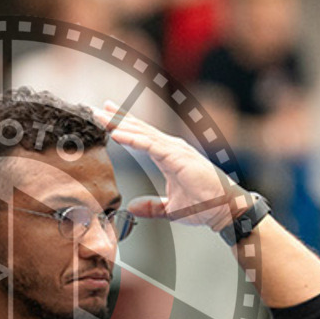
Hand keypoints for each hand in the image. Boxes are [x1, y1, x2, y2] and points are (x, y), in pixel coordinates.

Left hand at [93, 100, 247, 229]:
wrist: (225, 210)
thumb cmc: (204, 206)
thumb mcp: (171, 208)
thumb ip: (152, 207)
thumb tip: (133, 208)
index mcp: (168, 156)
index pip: (141, 136)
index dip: (122, 125)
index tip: (104, 116)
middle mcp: (171, 148)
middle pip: (138, 128)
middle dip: (115, 118)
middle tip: (94, 108)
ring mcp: (175, 150)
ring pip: (141, 132)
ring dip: (119, 123)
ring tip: (99, 115)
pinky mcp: (177, 157)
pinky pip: (150, 145)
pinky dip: (132, 138)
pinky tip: (116, 133)